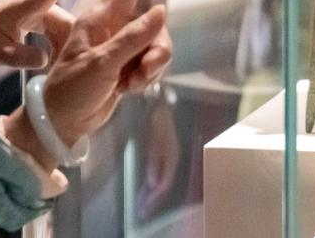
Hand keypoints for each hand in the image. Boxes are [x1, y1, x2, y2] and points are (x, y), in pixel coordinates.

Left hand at [0, 0, 78, 67]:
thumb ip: (23, 58)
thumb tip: (49, 60)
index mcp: (25, 7)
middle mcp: (33, 5)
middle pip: (64, 20)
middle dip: (72, 40)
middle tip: (74, 67)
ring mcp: (34, 11)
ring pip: (60, 27)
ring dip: (65, 45)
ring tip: (63, 67)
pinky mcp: (33, 19)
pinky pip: (53, 31)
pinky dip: (56, 45)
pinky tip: (55, 61)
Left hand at [44, 0, 172, 145]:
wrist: (63, 121)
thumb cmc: (72, 87)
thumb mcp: (101, 63)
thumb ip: (133, 38)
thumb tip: (162, 10)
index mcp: (100, 19)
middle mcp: (113, 27)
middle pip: (154, 24)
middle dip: (157, 48)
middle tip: (149, 68)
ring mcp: (122, 46)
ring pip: (157, 45)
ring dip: (152, 67)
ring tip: (133, 84)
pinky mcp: (128, 64)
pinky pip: (152, 62)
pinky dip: (147, 77)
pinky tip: (130, 89)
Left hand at [137, 100, 179, 220]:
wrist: (158, 102)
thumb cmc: (156, 119)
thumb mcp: (154, 141)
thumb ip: (155, 161)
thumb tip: (153, 183)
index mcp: (172, 157)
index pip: (165, 183)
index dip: (154, 197)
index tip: (144, 208)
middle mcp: (171, 158)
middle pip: (163, 184)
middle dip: (153, 198)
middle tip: (142, 212)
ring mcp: (167, 155)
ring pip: (160, 179)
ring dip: (151, 192)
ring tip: (142, 205)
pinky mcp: (160, 151)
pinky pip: (157, 172)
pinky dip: (150, 182)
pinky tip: (145, 187)